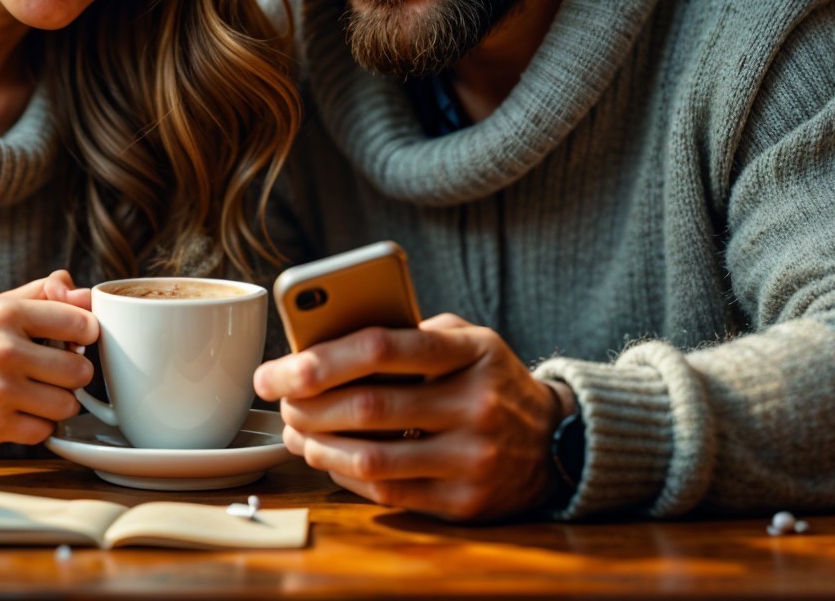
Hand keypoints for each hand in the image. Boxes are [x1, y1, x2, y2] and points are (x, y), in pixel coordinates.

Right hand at [0, 270, 96, 446]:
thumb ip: (41, 292)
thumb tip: (84, 293)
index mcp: (7, 313)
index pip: (81, 323)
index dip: (86, 335)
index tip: (75, 341)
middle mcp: (3, 350)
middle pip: (80, 371)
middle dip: (73, 375)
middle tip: (54, 373)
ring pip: (67, 406)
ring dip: (57, 403)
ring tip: (37, 394)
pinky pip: (44, 432)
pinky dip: (37, 426)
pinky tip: (19, 413)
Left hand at [253, 312, 566, 521]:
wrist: (558, 443)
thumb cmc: (489, 379)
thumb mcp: (468, 340)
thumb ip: (410, 331)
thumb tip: (329, 337)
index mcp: (471, 352)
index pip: (384, 346)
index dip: (322, 357)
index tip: (279, 367)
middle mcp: (475, 405)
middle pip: (368, 406)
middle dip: (307, 403)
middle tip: (276, 397)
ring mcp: (472, 458)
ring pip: (372, 459)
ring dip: (318, 444)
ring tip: (295, 429)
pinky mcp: (465, 502)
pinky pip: (388, 493)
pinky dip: (345, 475)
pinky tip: (327, 456)